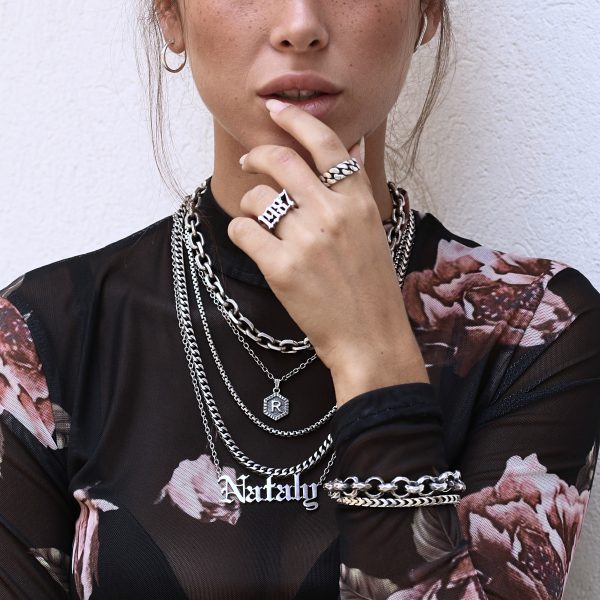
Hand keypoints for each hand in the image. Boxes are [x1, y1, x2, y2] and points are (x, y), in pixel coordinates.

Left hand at [228, 100, 428, 404]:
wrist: (370, 337)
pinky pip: (243, 231)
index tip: (277, 111)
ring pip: (257, 198)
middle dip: (258, 156)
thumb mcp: (373, 231)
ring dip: (251, 204)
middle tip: (250, 162)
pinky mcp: (282, 269)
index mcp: (358, 202)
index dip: (297, 120)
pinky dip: (240, 232)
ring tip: (258, 219)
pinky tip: (251, 241)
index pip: (326, 143)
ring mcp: (306, 241)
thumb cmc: (371, 288)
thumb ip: (354, 192)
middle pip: (281, 161)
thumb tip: (348, 150)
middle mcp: (332, 214)